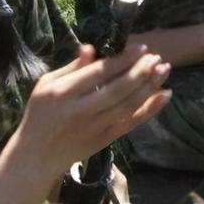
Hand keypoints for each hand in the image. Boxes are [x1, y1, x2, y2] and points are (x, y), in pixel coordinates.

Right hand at [19, 45, 170, 180]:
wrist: (37, 156)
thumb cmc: (40, 114)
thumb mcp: (46, 85)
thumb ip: (72, 68)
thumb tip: (91, 47)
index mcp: (64, 92)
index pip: (99, 72)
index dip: (122, 60)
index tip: (141, 48)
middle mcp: (81, 110)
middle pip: (118, 89)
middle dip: (141, 71)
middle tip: (156, 57)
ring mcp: (95, 127)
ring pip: (128, 105)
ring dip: (150, 86)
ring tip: (164, 70)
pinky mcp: (106, 140)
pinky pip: (132, 122)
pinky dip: (151, 109)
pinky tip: (165, 95)